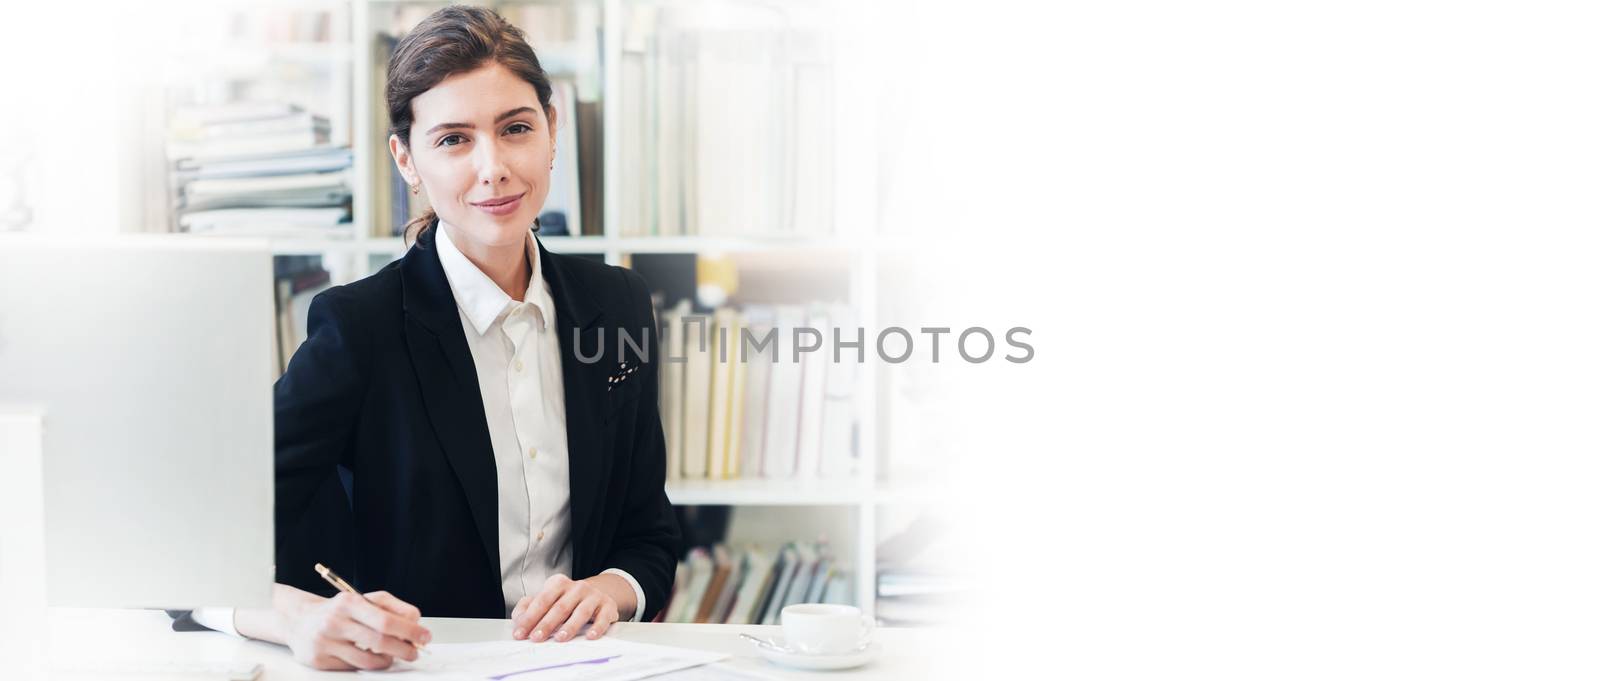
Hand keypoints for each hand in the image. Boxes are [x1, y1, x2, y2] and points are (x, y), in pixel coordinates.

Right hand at [281, 589, 431, 670]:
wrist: (299, 620)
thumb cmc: (339, 610)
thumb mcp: (365, 600)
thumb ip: (393, 607)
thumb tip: (415, 621)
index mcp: (349, 602)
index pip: (385, 620)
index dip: (409, 630)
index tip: (424, 636)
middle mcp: (335, 621)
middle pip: (379, 641)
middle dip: (404, 649)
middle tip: (414, 652)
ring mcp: (325, 642)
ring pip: (368, 660)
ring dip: (388, 660)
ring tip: (393, 656)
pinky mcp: (319, 660)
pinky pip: (353, 668)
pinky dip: (368, 665)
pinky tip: (371, 657)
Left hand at [510, 574, 631, 642]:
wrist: (597, 595)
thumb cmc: (567, 600)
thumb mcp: (547, 599)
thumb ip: (528, 607)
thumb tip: (519, 619)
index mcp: (558, 583)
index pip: (542, 600)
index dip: (530, 617)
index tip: (520, 633)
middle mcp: (577, 587)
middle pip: (560, 607)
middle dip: (547, 624)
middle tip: (536, 637)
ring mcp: (594, 596)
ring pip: (581, 612)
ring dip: (570, 626)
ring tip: (560, 638)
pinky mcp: (608, 606)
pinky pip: (603, 618)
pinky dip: (597, 627)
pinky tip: (590, 636)